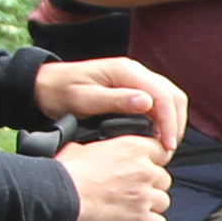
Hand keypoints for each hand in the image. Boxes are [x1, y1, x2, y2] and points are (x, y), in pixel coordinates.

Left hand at [37, 56, 186, 147]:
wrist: (45, 85)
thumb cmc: (60, 92)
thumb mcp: (83, 100)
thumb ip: (115, 101)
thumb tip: (147, 103)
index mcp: (125, 71)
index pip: (162, 94)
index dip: (169, 121)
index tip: (166, 145)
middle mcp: (135, 71)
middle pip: (172, 95)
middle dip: (175, 123)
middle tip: (168, 150)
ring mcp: (135, 79)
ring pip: (168, 99)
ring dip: (172, 122)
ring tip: (165, 146)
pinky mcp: (133, 89)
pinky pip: (158, 103)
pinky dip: (163, 120)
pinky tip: (156, 136)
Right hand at [60, 135, 169, 220]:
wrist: (61, 197)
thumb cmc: (68, 173)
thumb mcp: (84, 147)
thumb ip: (103, 148)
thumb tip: (98, 153)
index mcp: (133, 147)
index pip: (161, 151)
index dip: (153, 161)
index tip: (146, 167)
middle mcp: (144, 170)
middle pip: (164, 179)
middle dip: (151, 185)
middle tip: (133, 190)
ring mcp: (145, 196)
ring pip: (163, 202)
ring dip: (151, 205)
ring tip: (133, 207)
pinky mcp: (141, 218)